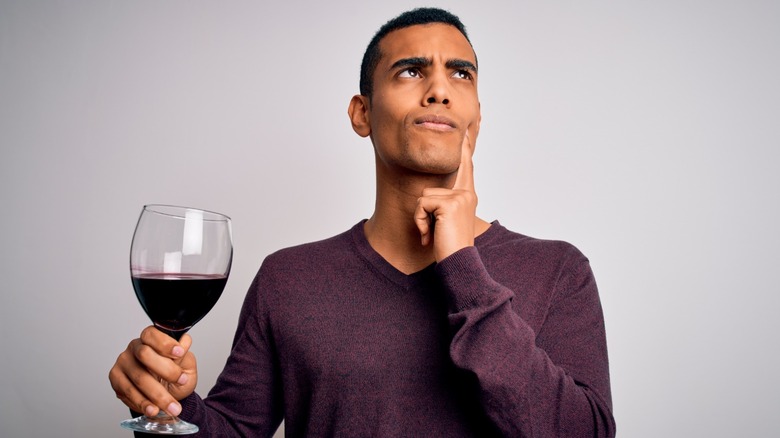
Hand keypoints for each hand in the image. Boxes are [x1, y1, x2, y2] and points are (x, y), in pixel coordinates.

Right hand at [108, 326, 197, 417]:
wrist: (166, 393)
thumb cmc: (176, 374)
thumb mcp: (186, 365)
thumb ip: (184, 356)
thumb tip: (184, 341)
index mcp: (151, 338)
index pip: (151, 334)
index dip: (165, 343)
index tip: (180, 353)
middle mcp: (134, 348)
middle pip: (144, 354)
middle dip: (166, 370)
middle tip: (182, 381)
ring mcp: (123, 364)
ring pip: (139, 378)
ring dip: (157, 395)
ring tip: (172, 407)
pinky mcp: (116, 381)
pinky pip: (129, 393)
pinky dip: (144, 403)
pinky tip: (154, 409)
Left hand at [414, 131, 476, 261]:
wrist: (458, 263)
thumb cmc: (450, 247)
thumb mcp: (446, 222)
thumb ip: (443, 206)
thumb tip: (428, 198)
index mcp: (468, 196)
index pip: (465, 168)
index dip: (463, 151)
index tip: (464, 134)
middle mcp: (466, 194)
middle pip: (429, 189)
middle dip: (423, 213)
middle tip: (434, 233)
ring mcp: (460, 197)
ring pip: (423, 197)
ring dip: (421, 219)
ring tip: (433, 234)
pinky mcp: (450, 204)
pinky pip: (421, 205)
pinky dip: (420, 222)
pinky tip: (431, 235)